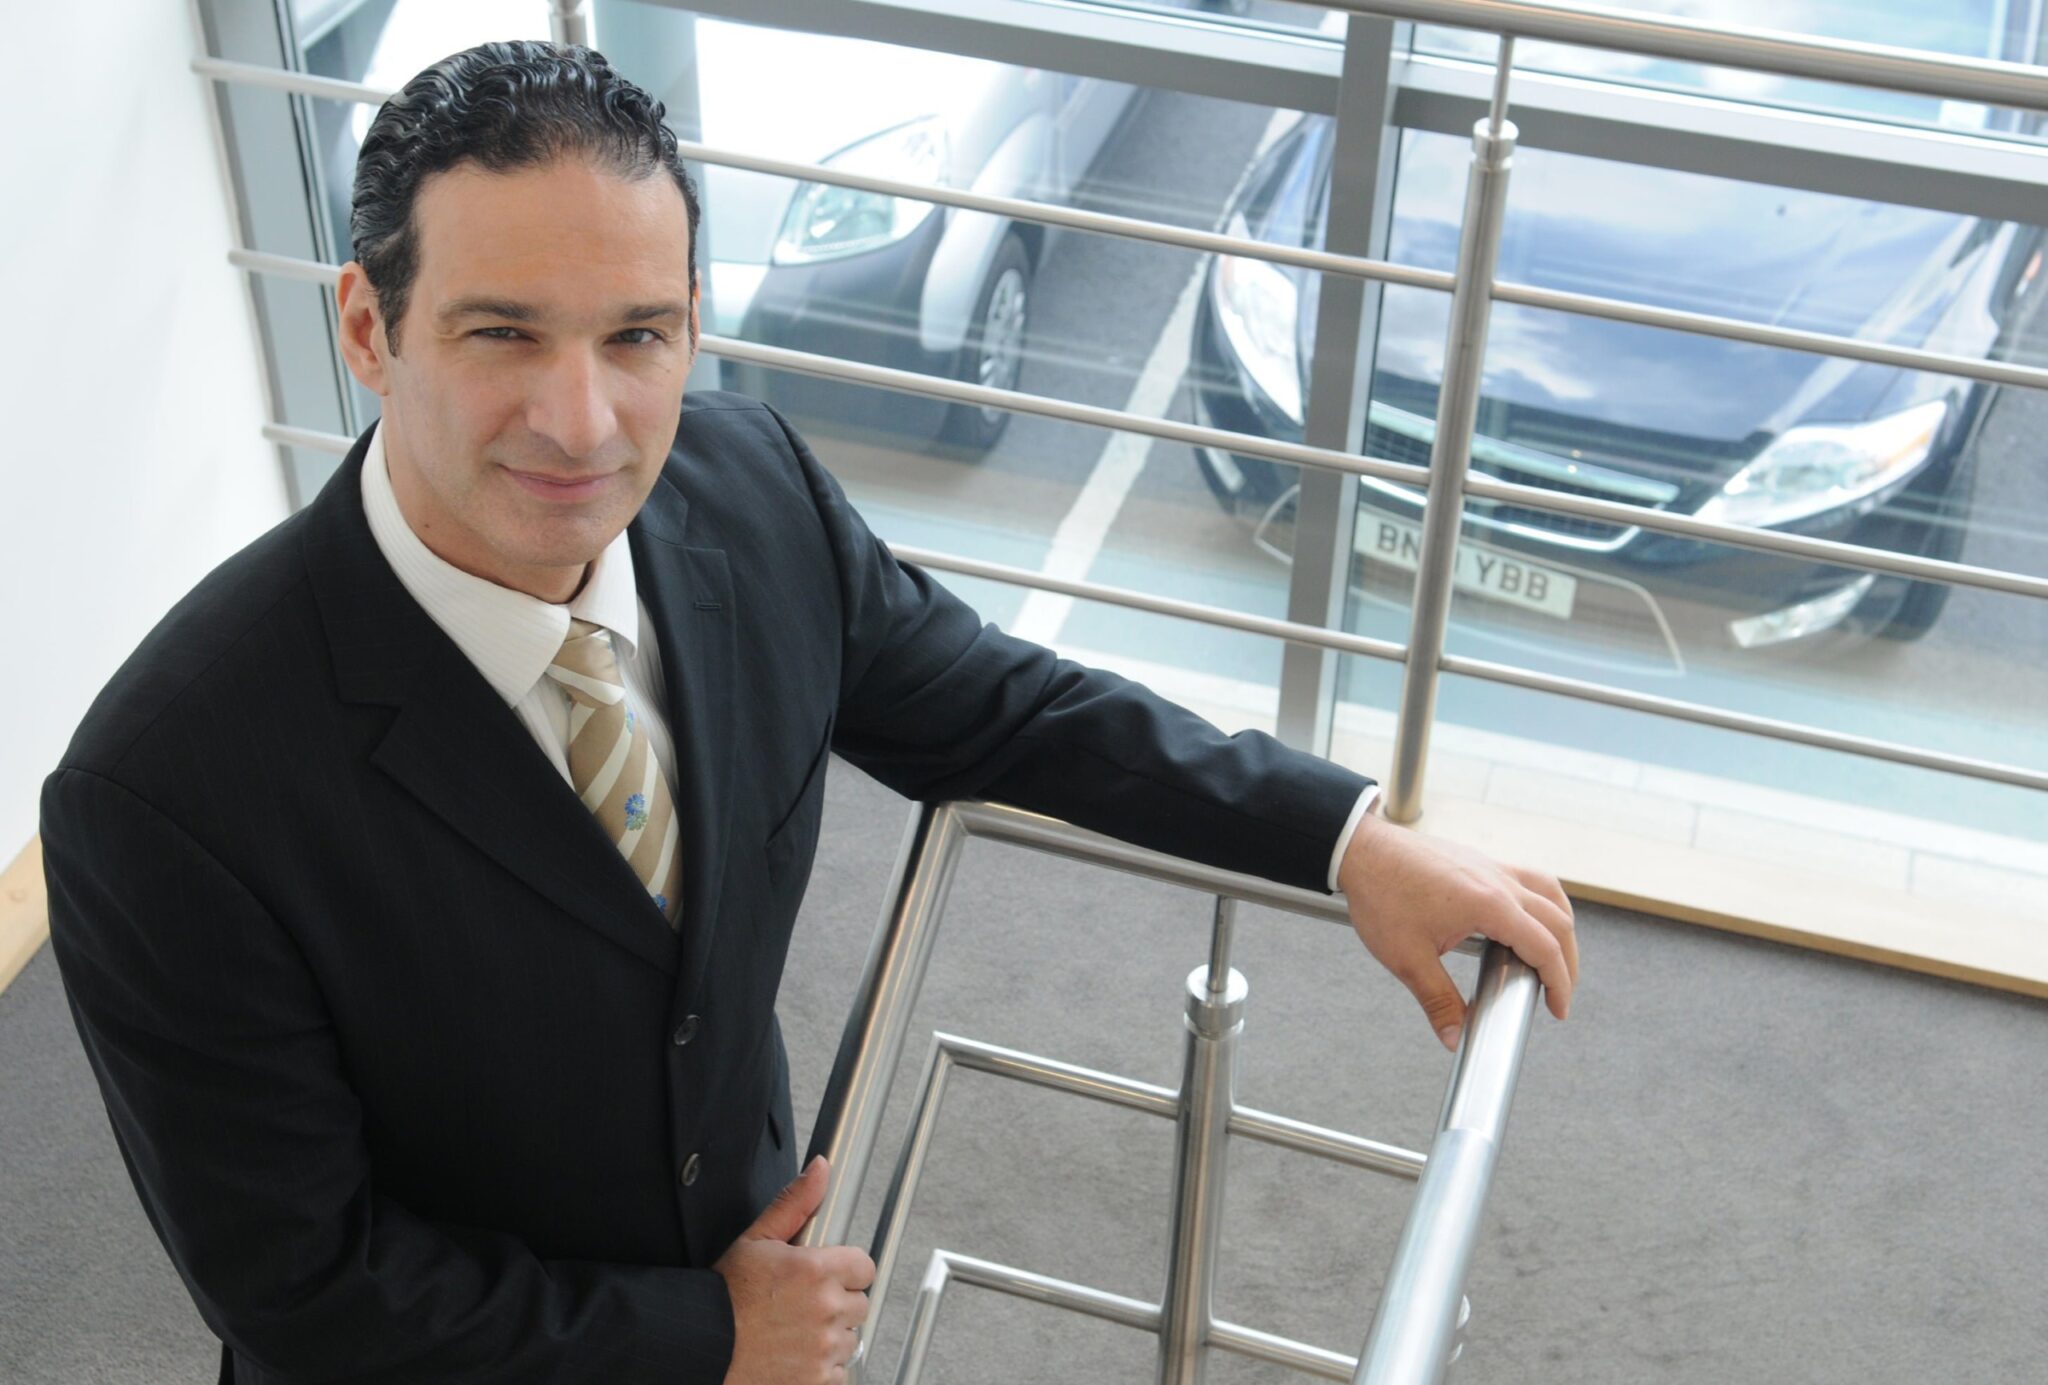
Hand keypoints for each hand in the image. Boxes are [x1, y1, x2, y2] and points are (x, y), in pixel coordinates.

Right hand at [716, 1156, 875, 1384]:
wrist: (701, 1345)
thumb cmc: (723, 1296)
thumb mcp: (756, 1239)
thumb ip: (796, 1203)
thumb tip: (821, 1169)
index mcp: (814, 1270)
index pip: (864, 1267)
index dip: (845, 1270)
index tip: (827, 1276)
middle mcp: (824, 1310)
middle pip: (859, 1304)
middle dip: (837, 1303)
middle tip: (804, 1305)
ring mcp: (822, 1349)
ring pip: (850, 1339)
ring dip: (830, 1337)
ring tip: (795, 1332)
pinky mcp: (816, 1381)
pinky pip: (839, 1373)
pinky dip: (822, 1369)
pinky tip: (796, 1356)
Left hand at [1336, 801, 1577, 1050]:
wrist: (1360, 850)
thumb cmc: (1381, 896)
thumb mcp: (1407, 958)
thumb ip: (1437, 1000)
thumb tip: (1453, 1036)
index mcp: (1490, 905)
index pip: (1545, 948)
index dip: (1559, 984)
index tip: (1558, 1009)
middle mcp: (1500, 881)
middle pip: (1559, 922)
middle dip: (1567, 962)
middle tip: (1559, 993)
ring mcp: (1492, 866)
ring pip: (1551, 894)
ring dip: (1562, 927)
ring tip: (1556, 957)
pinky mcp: (1481, 860)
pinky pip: (1529, 878)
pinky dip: (1544, 902)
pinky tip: (1528, 919)